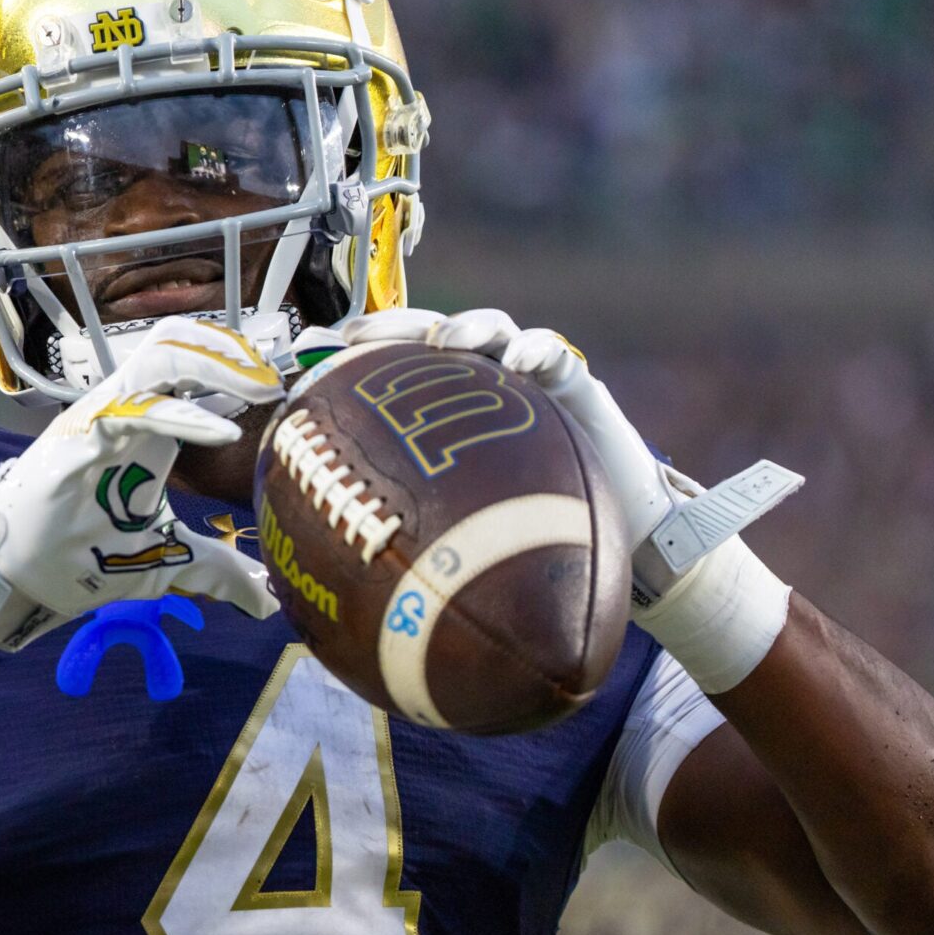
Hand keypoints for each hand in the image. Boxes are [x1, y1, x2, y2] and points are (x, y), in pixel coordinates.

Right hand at [0, 316, 285, 642]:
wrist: (19, 580)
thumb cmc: (82, 557)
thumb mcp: (166, 565)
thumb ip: (216, 569)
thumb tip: (265, 600)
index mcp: (146, 427)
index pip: (189, 363)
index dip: (234, 362)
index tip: (279, 388)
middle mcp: (126, 412)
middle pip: (176, 343)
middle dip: (230, 350)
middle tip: (272, 379)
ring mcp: (101, 420)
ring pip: (156, 358)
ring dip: (212, 363)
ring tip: (257, 386)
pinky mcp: (77, 439)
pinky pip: (131, 410)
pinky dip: (179, 415)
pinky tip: (222, 432)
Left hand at [338, 308, 797, 692]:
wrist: (618, 544)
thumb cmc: (532, 543)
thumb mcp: (461, 548)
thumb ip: (409, 552)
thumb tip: (317, 609)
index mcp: (446, 414)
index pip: (395, 373)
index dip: (356, 361)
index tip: (315, 358)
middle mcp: (483, 388)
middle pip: (434, 336)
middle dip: (397, 326)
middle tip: (362, 335)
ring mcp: (530, 380)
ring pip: (494, 330)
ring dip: (468, 326)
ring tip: (444, 340)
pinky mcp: (579, 386)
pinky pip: (560, 359)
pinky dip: (539, 352)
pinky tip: (522, 360)